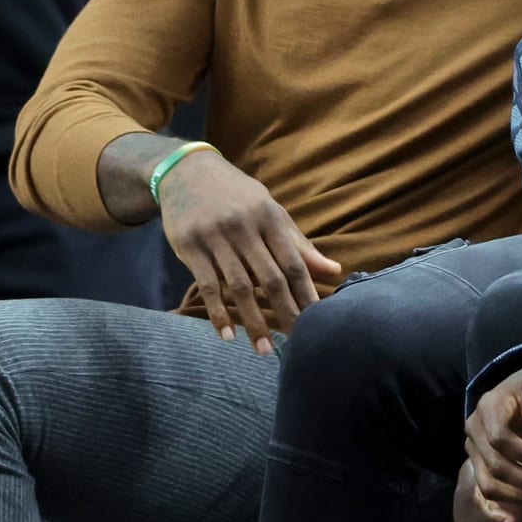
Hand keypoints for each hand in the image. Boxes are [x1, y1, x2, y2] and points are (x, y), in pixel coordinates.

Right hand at [156, 149, 337, 352]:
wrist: (186, 172)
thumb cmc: (238, 196)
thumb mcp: (271, 212)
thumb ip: (299, 244)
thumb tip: (334, 271)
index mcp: (269, 217)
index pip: (293, 262)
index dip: (307, 292)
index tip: (318, 319)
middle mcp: (244, 227)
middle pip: (269, 278)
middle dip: (286, 311)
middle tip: (298, 340)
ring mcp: (215, 238)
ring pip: (239, 287)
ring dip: (253, 321)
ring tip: (265, 348)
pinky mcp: (189, 247)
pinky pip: (207, 286)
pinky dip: (218, 312)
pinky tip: (228, 335)